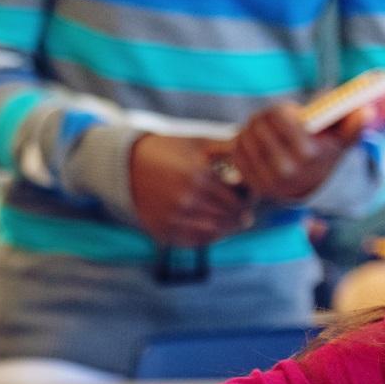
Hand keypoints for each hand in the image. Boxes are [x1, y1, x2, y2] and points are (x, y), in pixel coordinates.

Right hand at [129, 134, 251, 245]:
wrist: (126, 162)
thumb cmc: (168, 149)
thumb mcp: (198, 142)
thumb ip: (229, 147)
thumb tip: (257, 153)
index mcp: (198, 176)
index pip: (237, 200)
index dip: (249, 201)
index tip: (250, 199)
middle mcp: (185, 199)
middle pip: (228, 218)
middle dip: (240, 216)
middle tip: (244, 215)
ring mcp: (171, 216)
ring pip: (213, 232)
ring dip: (226, 228)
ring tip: (230, 223)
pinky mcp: (160, 229)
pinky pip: (193, 241)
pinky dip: (207, 237)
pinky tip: (211, 229)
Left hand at [228, 104, 367, 201]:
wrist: (313, 185)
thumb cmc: (326, 154)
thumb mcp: (343, 139)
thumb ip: (354, 124)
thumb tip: (366, 110)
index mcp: (308, 153)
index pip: (279, 117)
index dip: (281, 109)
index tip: (287, 110)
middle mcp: (286, 168)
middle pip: (259, 126)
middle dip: (264, 116)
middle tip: (270, 116)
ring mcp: (267, 178)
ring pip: (244, 139)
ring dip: (250, 128)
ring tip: (261, 127)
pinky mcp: (254, 184)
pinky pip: (237, 154)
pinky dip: (241, 143)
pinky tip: (252, 140)